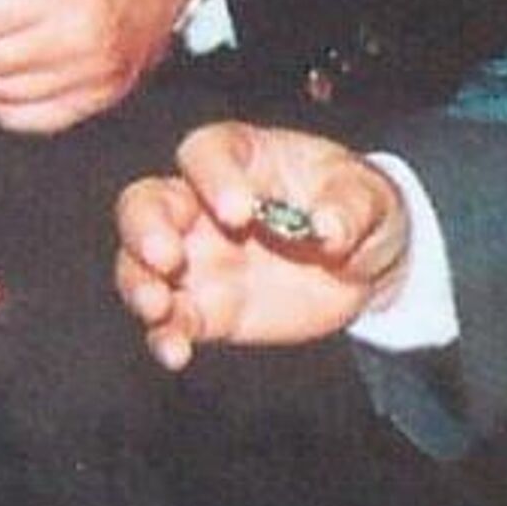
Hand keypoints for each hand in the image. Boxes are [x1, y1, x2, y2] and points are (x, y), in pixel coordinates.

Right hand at [114, 120, 412, 370]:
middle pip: (147, 200)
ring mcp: (197, 257)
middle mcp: (201, 202)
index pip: (205, 154)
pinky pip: (172, 318)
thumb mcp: (367, 197)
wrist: (363, 264)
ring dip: (138, 282)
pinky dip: (164, 334)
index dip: (212, 178)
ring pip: (139, 259)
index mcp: (238, 159)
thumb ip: (348, 208)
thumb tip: (329, 228)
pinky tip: (176, 351)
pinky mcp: (206, 308)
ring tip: (157, 306)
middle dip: (146, 227)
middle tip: (168, 256)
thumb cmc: (355, 205)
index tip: (239, 211)